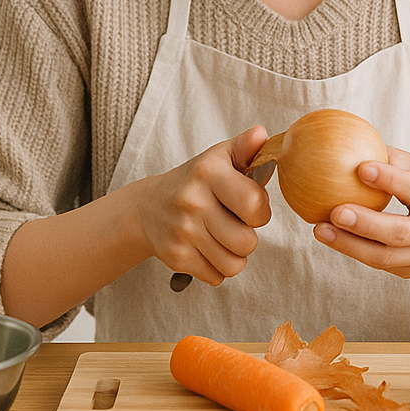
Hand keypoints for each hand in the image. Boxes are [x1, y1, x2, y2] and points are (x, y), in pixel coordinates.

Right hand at [125, 125, 272, 285]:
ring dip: (235, 254)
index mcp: (208, 173)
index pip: (254, 204)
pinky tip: (208, 248)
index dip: (261, 210)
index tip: (251, 206)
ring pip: (234, 264)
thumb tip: (261, 133)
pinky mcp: (175, 257)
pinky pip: (217, 277)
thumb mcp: (219, 157)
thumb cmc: (195, 181)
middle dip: (248, 235)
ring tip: (224, 237)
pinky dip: (218, 267)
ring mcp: (182, 232)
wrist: (148, 207)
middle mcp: (193, 202)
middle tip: (235, 223)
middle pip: (247, 241)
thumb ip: (245, 147)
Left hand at [313, 146, 409, 279]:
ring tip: (320, 229)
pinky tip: (330, 237)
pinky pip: (378, 264)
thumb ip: (397, 161)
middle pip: (400, 231)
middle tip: (335, 211)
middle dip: (366, 223)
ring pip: (385, 256)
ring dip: (349, 244)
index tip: (360, 168)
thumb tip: (355, 140)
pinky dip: (353, 250)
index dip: (390, 179)